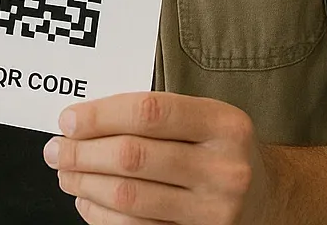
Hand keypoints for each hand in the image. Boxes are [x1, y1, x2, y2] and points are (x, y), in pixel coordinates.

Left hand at [44, 92, 278, 224]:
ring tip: (66, 173)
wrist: (270, 197)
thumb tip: (80, 122)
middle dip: (81, 153)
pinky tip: (87, 201)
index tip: (67, 120)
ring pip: (130, 197)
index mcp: (224, 125)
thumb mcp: (205, 118)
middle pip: (133, 157)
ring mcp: (215, 211)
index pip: (148, 112)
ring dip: (85, 184)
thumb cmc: (221, 150)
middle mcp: (225, 169)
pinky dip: (101, 215)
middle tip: (56, 150)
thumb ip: (153, 115)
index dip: (99, 116)